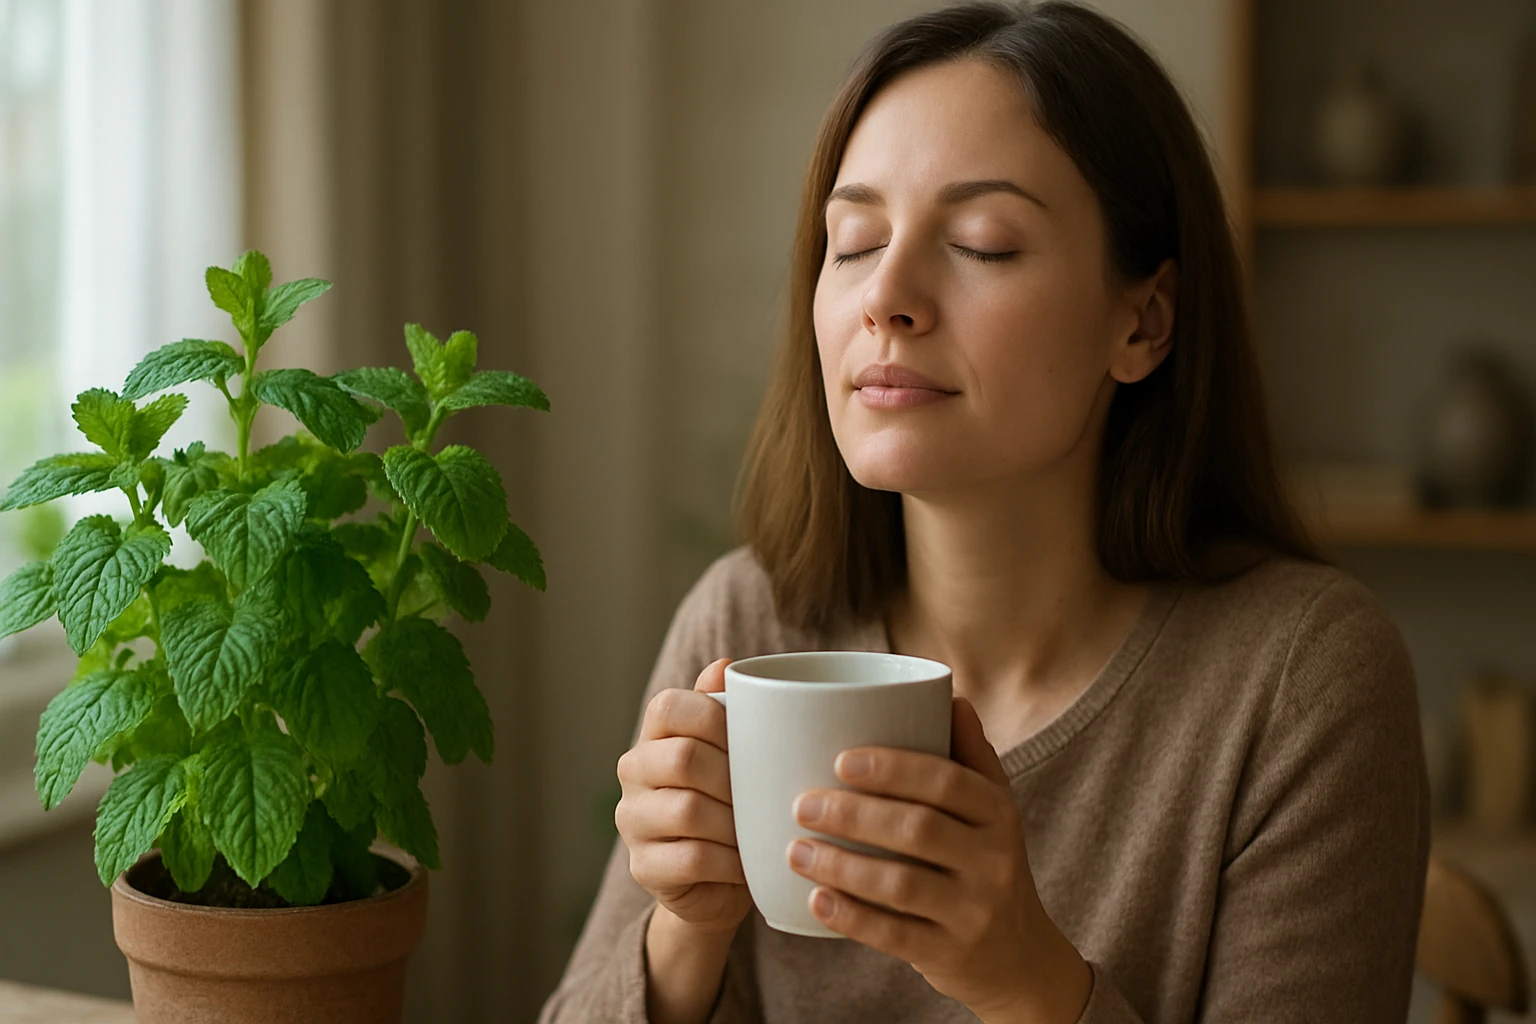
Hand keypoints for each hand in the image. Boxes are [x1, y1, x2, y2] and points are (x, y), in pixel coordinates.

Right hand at [615, 658, 751, 936]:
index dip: (714, 718)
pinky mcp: (643, 866)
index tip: (753, 739)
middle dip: (734, 776)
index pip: (670, 706)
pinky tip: (747, 862)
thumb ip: (728, 710)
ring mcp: (632, 820)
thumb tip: (725, 666)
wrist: (720, 881)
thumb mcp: (735, 755)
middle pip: (683, 757)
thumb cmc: (734, 804)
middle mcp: (633, 771)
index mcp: (654, 735)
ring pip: (688, 810)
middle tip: (766, 793)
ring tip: (759, 829)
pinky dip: (730, 861)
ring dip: (734, 822)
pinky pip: (692, 858)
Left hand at [785, 697, 1091, 1023]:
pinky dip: (850, 917)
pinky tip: (815, 900)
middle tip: (801, 803)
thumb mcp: (994, 810)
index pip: (948, 781)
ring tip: (794, 850)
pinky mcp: (949, 954)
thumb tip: (951, 694)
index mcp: (999, 813)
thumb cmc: (987, 863)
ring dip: (840, 865)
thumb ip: (971, 755)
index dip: (894, 769)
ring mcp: (973, 912)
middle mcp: (994, 861)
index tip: (841, 759)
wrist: (1019, 959)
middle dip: (853, 814)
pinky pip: (894, 935)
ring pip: (900, 884)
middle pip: (918, 829)